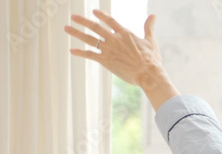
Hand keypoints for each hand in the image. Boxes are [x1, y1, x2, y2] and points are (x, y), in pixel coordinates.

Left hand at [64, 9, 178, 109]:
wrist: (147, 73)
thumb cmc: (151, 59)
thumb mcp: (151, 40)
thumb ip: (149, 27)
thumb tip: (154, 15)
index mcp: (125, 33)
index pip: (110, 21)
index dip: (101, 16)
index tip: (94, 12)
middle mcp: (114, 39)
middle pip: (95, 27)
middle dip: (83, 21)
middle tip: (73, 16)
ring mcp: (108, 49)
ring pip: (89, 39)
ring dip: (77, 33)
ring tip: (67, 28)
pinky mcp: (105, 60)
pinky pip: (90, 54)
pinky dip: (80, 53)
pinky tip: (72, 50)